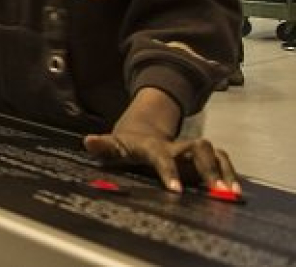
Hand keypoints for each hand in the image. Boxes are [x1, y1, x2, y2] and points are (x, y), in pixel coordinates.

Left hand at [83, 130, 240, 195]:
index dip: (169, 172)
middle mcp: (176, 146)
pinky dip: (231, 173)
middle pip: (198, 149)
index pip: (162, 157)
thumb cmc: (127, 144)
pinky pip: (222, 161)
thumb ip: (103, 146)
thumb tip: (88, 142)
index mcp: (152, 146)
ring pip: (213, 153)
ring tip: (232, 194)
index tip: (176, 190)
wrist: (142, 130)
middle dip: (209, 168)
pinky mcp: (202, 158)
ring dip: (225, 171)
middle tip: (218, 192)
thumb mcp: (113, 145)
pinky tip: (235, 192)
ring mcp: (190, 151)